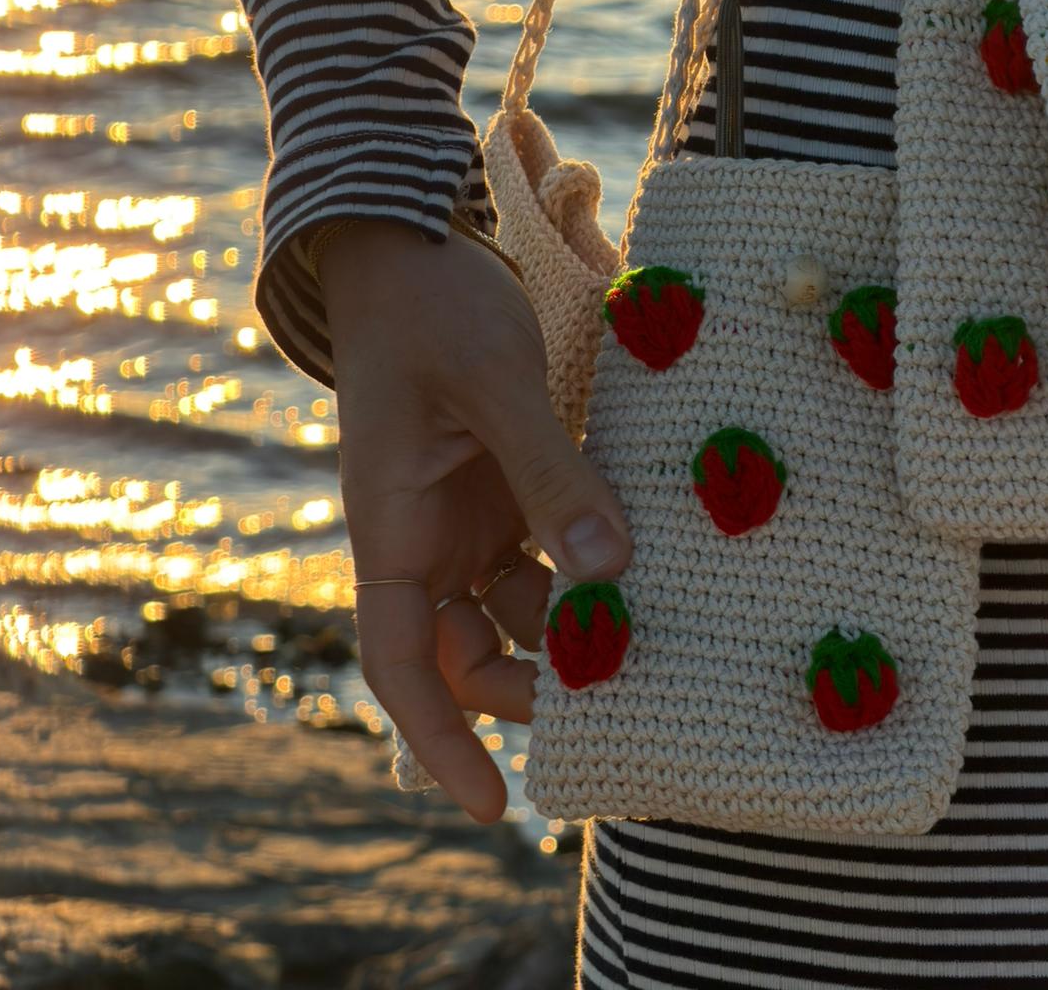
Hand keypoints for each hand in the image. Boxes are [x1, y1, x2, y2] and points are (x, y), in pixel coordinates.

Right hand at [317, 218, 632, 823]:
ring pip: (518, 604)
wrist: (410, 240)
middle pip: (467, 651)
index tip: (494, 807)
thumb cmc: (430, 308)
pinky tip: (646, 560)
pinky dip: (588, 562)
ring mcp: (465, 510)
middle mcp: (424, 536)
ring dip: (574, 623)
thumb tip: (610, 573)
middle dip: (533, 686)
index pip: (399, 661)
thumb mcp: (493, 385)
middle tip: (622, 696)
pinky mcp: (502, 481)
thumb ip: (549, 474)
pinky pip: (546, 546)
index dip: (439, 740)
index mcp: (390, 526)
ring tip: (657, 631)